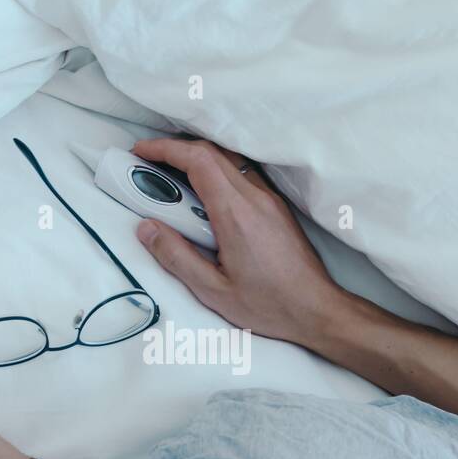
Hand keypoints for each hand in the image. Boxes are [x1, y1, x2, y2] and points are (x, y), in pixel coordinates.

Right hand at [131, 137, 340, 344]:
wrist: (317, 309)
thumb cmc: (270, 305)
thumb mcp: (213, 290)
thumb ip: (176, 257)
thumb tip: (147, 229)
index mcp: (235, 214)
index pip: (198, 161)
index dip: (165, 149)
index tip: (141, 152)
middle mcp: (255, 198)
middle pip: (212, 153)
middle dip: (175, 149)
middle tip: (148, 163)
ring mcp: (269, 200)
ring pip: (229, 161)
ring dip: (198, 158)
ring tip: (172, 176)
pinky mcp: (277, 208)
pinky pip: (243, 174)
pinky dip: (218, 171)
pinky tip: (205, 194)